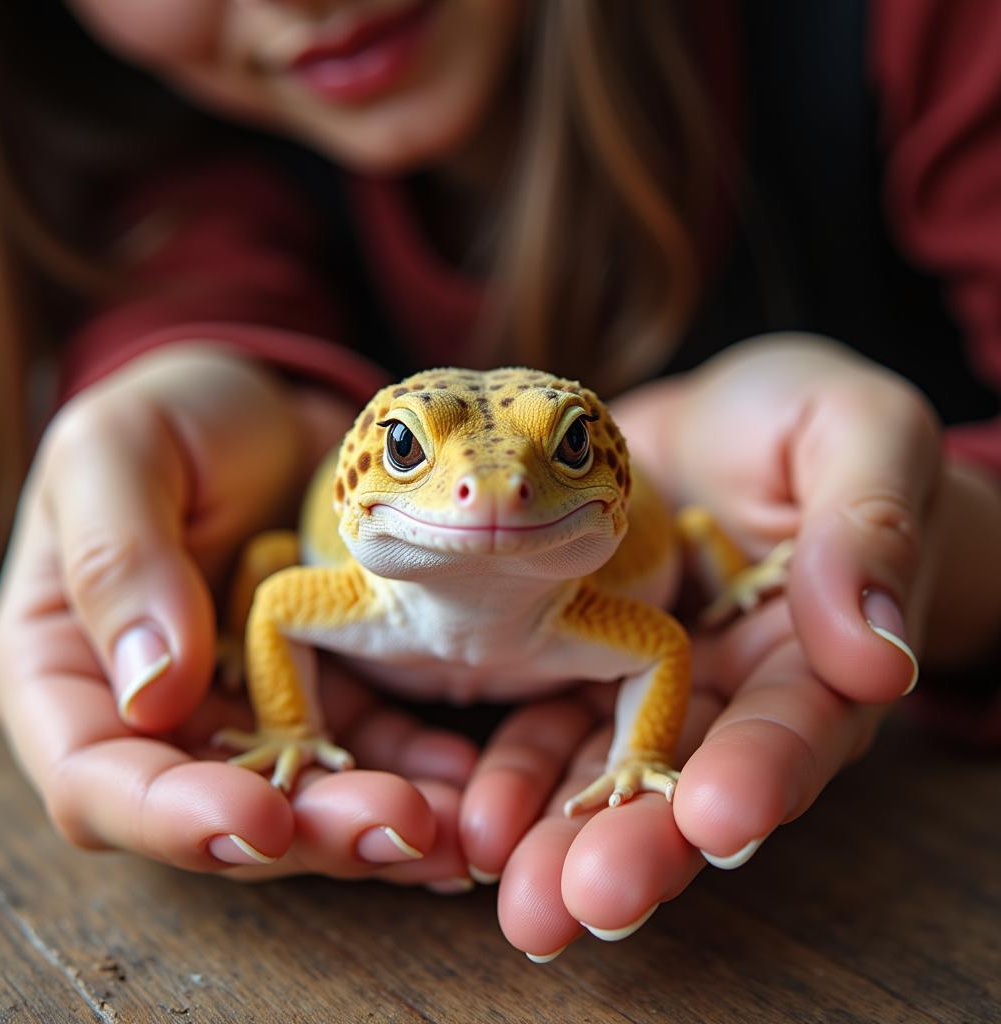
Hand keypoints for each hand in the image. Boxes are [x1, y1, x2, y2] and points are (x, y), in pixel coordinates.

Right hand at [0, 345, 475, 881]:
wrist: (274, 407)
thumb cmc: (178, 415)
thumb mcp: (121, 452)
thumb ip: (118, 558)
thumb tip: (149, 690)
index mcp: (66, 665)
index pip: (98, 776)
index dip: (172, 817)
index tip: (260, 820)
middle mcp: (154, 710)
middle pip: (213, 810)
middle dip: (306, 833)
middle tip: (395, 826)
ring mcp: (247, 709)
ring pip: (300, 799)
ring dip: (372, 823)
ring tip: (448, 825)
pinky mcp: (326, 689)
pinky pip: (367, 747)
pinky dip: (413, 770)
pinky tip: (465, 776)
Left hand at [462, 335, 997, 958]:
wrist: (705, 423)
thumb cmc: (795, 418)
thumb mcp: (852, 432)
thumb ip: (865, 527)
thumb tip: (878, 656)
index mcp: (818, 644)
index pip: (802, 719)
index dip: (764, 771)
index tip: (717, 817)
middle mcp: (733, 686)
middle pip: (696, 779)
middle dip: (647, 845)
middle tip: (589, 901)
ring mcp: (648, 682)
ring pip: (611, 772)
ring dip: (564, 839)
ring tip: (522, 901)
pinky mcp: (577, 659)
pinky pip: (546, 724)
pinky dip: (515, 777)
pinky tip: (476, 822)